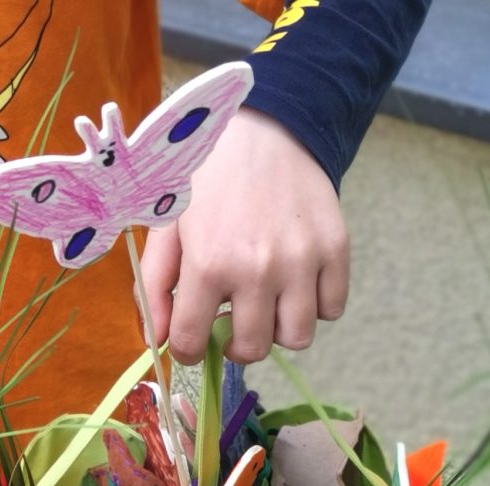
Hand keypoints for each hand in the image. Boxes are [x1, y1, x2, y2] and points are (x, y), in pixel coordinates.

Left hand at [140, 106, 349, 364]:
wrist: (263, 131)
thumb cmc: (205, 182)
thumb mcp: (165, 229)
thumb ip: (153, 288)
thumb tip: (156, 340)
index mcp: (208, 265)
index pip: (193, 342)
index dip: (188, 350)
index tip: (192, 343)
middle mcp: (258, 269)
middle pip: (252, 349)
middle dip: (235, 346)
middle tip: (231, 323)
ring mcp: (302, 261)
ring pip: (297, 337)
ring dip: (278, 330)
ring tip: (265, 305)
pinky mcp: (336, 248)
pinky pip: (332, 308)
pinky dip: (315, 305)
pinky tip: (294, 283)